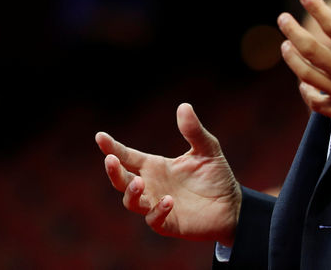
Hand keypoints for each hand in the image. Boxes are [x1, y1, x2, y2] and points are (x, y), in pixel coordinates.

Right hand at [95, 103, 241, 245]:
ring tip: (139, 182)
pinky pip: (154, 220)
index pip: (128, 156)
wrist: (231, 205)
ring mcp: (156, 205)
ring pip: (132, 202)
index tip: (100, 136)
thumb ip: (194, 130)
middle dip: (113, 171)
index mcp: (155, 166)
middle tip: (110, 160)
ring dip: (131, 193)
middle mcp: (151, 185)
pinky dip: (157, 211)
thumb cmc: (215, 176)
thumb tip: (184, 106)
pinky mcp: (168, 223)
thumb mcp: (207, 148)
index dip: (112, 147)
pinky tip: (168, 201)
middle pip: (122, 179)